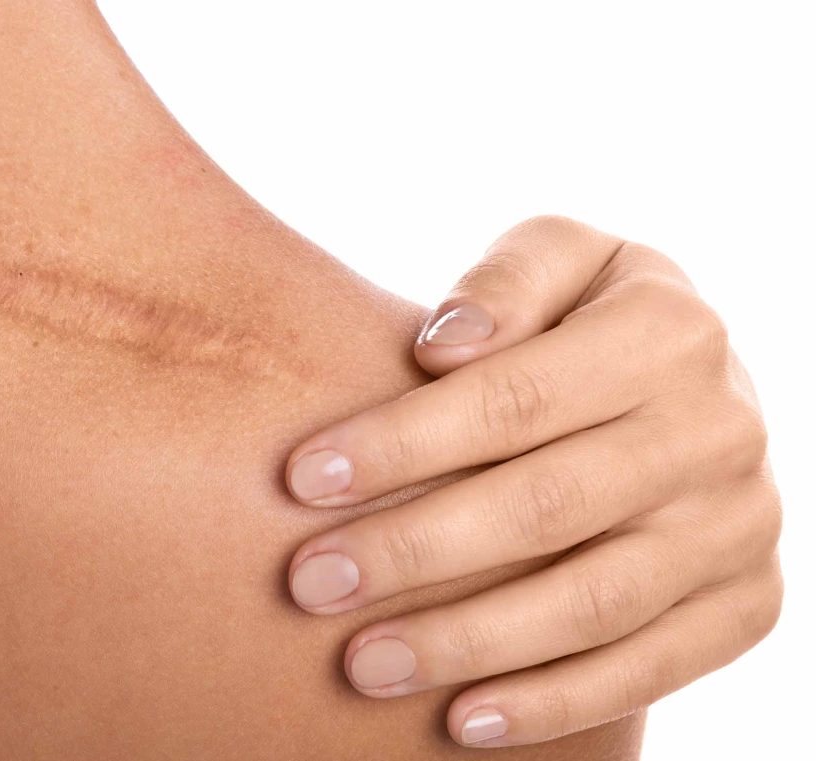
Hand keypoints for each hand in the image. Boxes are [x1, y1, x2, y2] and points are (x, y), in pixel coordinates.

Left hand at [284, 216, 782, 746]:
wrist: (696, 391)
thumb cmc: (590, 319)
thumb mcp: (566, 257)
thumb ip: (509, 278)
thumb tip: (442, 342)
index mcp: (668, 332)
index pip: (515, 397)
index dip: (402, 442)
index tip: (302, 478)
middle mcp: (717, 431)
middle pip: (545, 506)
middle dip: (413, 551)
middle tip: (310, 583)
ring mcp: (737, 526)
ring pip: (592, 603)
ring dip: (467, 643)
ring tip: (361, 664)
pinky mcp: (746, 602)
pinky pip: (649, 668)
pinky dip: (553, 702)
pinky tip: (462, 720)